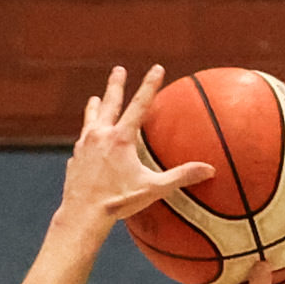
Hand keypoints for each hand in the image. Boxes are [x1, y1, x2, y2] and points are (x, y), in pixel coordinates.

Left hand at [54, 66, 212, 233]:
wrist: (82, 215)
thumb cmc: (118, 202)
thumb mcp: (153, 189)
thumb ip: (180, 177)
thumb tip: (209, 170)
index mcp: (121, 138)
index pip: (139, 104)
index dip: (150, 85)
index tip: (157, 68)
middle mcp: (100, 135)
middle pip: (110, 103)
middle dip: (116, 85)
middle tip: (118, 69)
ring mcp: (84, 146)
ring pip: (91, 119)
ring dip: (94, 107)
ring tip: (94, 98)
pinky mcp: (74, 158)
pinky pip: (82, 142)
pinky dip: (86, 136)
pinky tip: (86, 140)